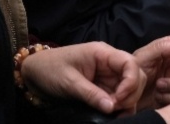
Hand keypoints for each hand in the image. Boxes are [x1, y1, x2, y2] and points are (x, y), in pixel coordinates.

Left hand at [21, 42, 145, 113]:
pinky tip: (113, 114)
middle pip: (136, 75)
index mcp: (103, 54)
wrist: (34, 72)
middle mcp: (110, 63)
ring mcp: (108, 74)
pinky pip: (119, 94)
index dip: (131, 82)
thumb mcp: (69, 82)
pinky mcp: (104, 86)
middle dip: (130, 94)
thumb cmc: (50, 70)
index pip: (131, 63)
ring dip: (126, 101)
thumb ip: (91, 94)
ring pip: (130, 86)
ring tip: (113, 114)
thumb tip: (112, 108)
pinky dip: (120, 105)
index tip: (117, 100)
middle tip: (114, 109)